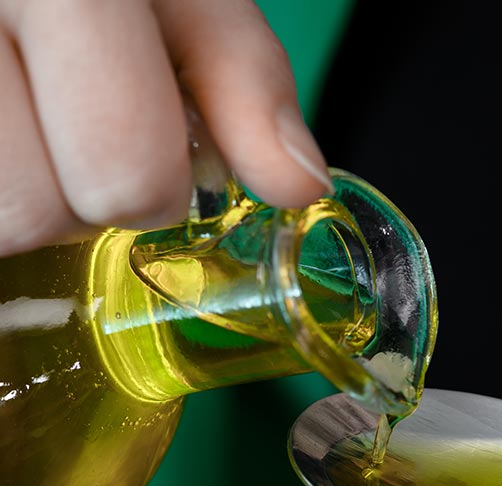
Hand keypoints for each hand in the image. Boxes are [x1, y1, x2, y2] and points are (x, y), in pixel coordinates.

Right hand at [0, 0, 331, 256]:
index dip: (157, 184)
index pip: (124, 168)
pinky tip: (12, 125)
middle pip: (34, 211)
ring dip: (25, 193)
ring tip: (36, 124)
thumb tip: (297, 187)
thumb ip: (245, 82)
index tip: (160, 153)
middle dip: (82, 195)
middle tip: (80, 132)